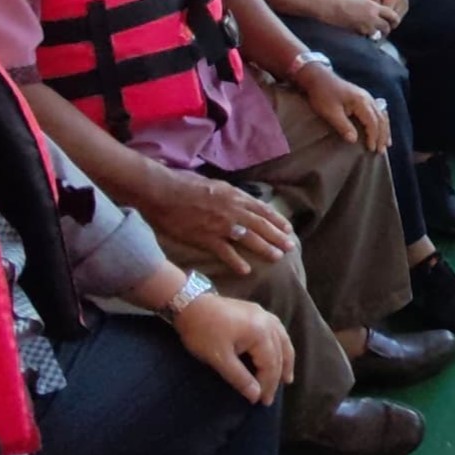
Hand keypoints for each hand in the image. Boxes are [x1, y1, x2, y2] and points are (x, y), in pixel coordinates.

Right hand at [141, 171, 292, 276]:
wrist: (163, 192)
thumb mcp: (214, 184)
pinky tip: (246, 270)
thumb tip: (239, 199)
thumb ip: (229, 194)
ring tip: (277, 257)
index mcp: (234, 195)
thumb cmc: (184, 184)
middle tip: (291, 246)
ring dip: (265, 248)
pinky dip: (236, 262)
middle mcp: (232, 210)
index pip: (262, 209)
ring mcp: (220, 225)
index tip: (288, 228)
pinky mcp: (206, 238)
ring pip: (249, 239)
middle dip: (277, 236)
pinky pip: (225, 252)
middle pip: (260, 225)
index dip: (276, 220)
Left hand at [172, 292, 293, 405]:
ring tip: (287, 379)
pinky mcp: (257, 311)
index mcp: (260, 333)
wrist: (189, 303)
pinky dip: (282, 346)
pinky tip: (280, 352)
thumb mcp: (219, 358)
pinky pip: (278, 331)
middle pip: (279, 354)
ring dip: (286, 361)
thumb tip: (256, 395)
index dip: (267, 385)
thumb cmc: (203, 332)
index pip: (270, 364)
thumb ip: (240, 378)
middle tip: (269, 399)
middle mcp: (268, 322)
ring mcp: (264, 314)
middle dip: (275, 378)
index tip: (261, 402)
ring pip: (283, 341)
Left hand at [294, 64, 391, 151]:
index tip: (371, 149)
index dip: (373, 136)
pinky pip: (378, 111)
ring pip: (381, 115)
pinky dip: (382, 121)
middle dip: (382, 136)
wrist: (318, 77)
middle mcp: (368, 98)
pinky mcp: (362, 97)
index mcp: (361, 102)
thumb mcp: (330, 112)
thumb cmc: (322, 94)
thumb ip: (343, 126)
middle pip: (380, 119)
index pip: (372, 122)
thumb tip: (354, 140)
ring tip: (387, 143)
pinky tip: (383, 127)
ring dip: (385, 129)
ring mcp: (366, 97)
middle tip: (381, 151)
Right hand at [325, 0, 397, 39]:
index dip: (394, 20)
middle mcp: (372, 18)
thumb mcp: (362, 0)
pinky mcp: (357, 33)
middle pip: (386, 28)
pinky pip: (366, 36)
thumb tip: (378, 13)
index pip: (392, 16)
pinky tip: (362, 31)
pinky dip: (366, 35)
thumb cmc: (344, 0)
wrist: (331, 8)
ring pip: (377, 34)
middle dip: (387, 29)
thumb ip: (373, 7)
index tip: (393, 22)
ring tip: (373, 31)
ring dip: (377, 34)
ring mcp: (365, 27)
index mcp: (374, 8)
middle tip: (384, 29)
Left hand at [367, 0, 408, 24]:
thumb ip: (374, 4)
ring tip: (380, 19)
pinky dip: (393, 18)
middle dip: (385, 24)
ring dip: (389, 22)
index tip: (372, 25)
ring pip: (397, 21)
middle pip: (394, 21)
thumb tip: (373, 17)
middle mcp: (401, 3)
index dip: (379, 23)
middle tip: (376, 24)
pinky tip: (386, 15)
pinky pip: (399, 17)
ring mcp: (405, 5)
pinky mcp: (406, 6)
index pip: (387, 17)